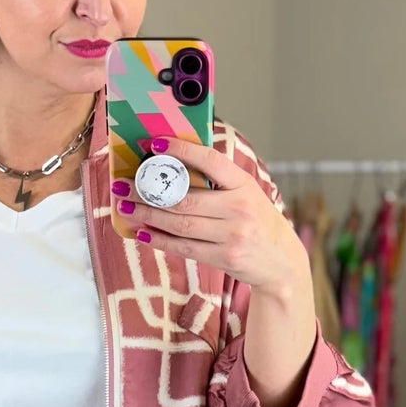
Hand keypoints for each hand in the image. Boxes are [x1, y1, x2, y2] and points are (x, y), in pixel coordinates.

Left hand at [117, 137, 306, 297]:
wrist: (281, 262)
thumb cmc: (257, 222)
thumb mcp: (247, 193)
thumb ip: (218, 182)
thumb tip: (172, 166)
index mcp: (244, 184)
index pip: (210, 160)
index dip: (181, 150)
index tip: (155, 144)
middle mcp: (240, 208)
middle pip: (185, 198)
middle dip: (149, 191)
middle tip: (124, 186)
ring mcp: (233, 235)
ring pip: (180, 224)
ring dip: (147, 215)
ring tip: (126, 207)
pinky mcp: (224, 258)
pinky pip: (184, 247)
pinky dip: (159, 239)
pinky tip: (142, 232)